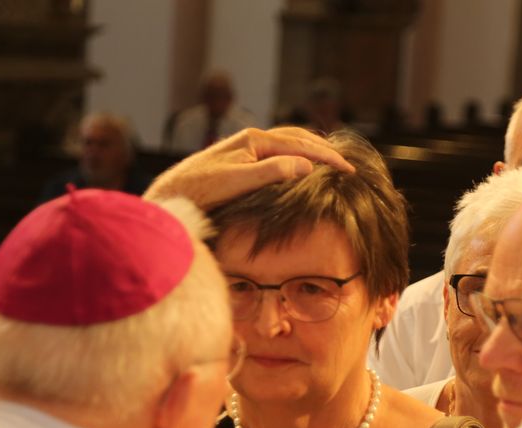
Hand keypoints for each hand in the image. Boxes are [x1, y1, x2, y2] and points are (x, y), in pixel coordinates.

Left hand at [144, 127, 354, 207]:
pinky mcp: (241, 159)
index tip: (348, 170)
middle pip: (297, 137)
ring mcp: (246, 147)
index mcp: (254, 139)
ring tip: (330, 161)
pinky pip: (277, 152)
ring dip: (311, 149)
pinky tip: (300, 167)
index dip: (327, 157)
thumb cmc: (201, 191)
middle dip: (324, 149)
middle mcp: (251, 138)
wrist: (173, 195)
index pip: (300, 143)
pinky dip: (296, 155)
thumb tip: (306, 165)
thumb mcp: (239, 182)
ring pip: (287, 142)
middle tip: (347, 166)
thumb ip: (272, 171)